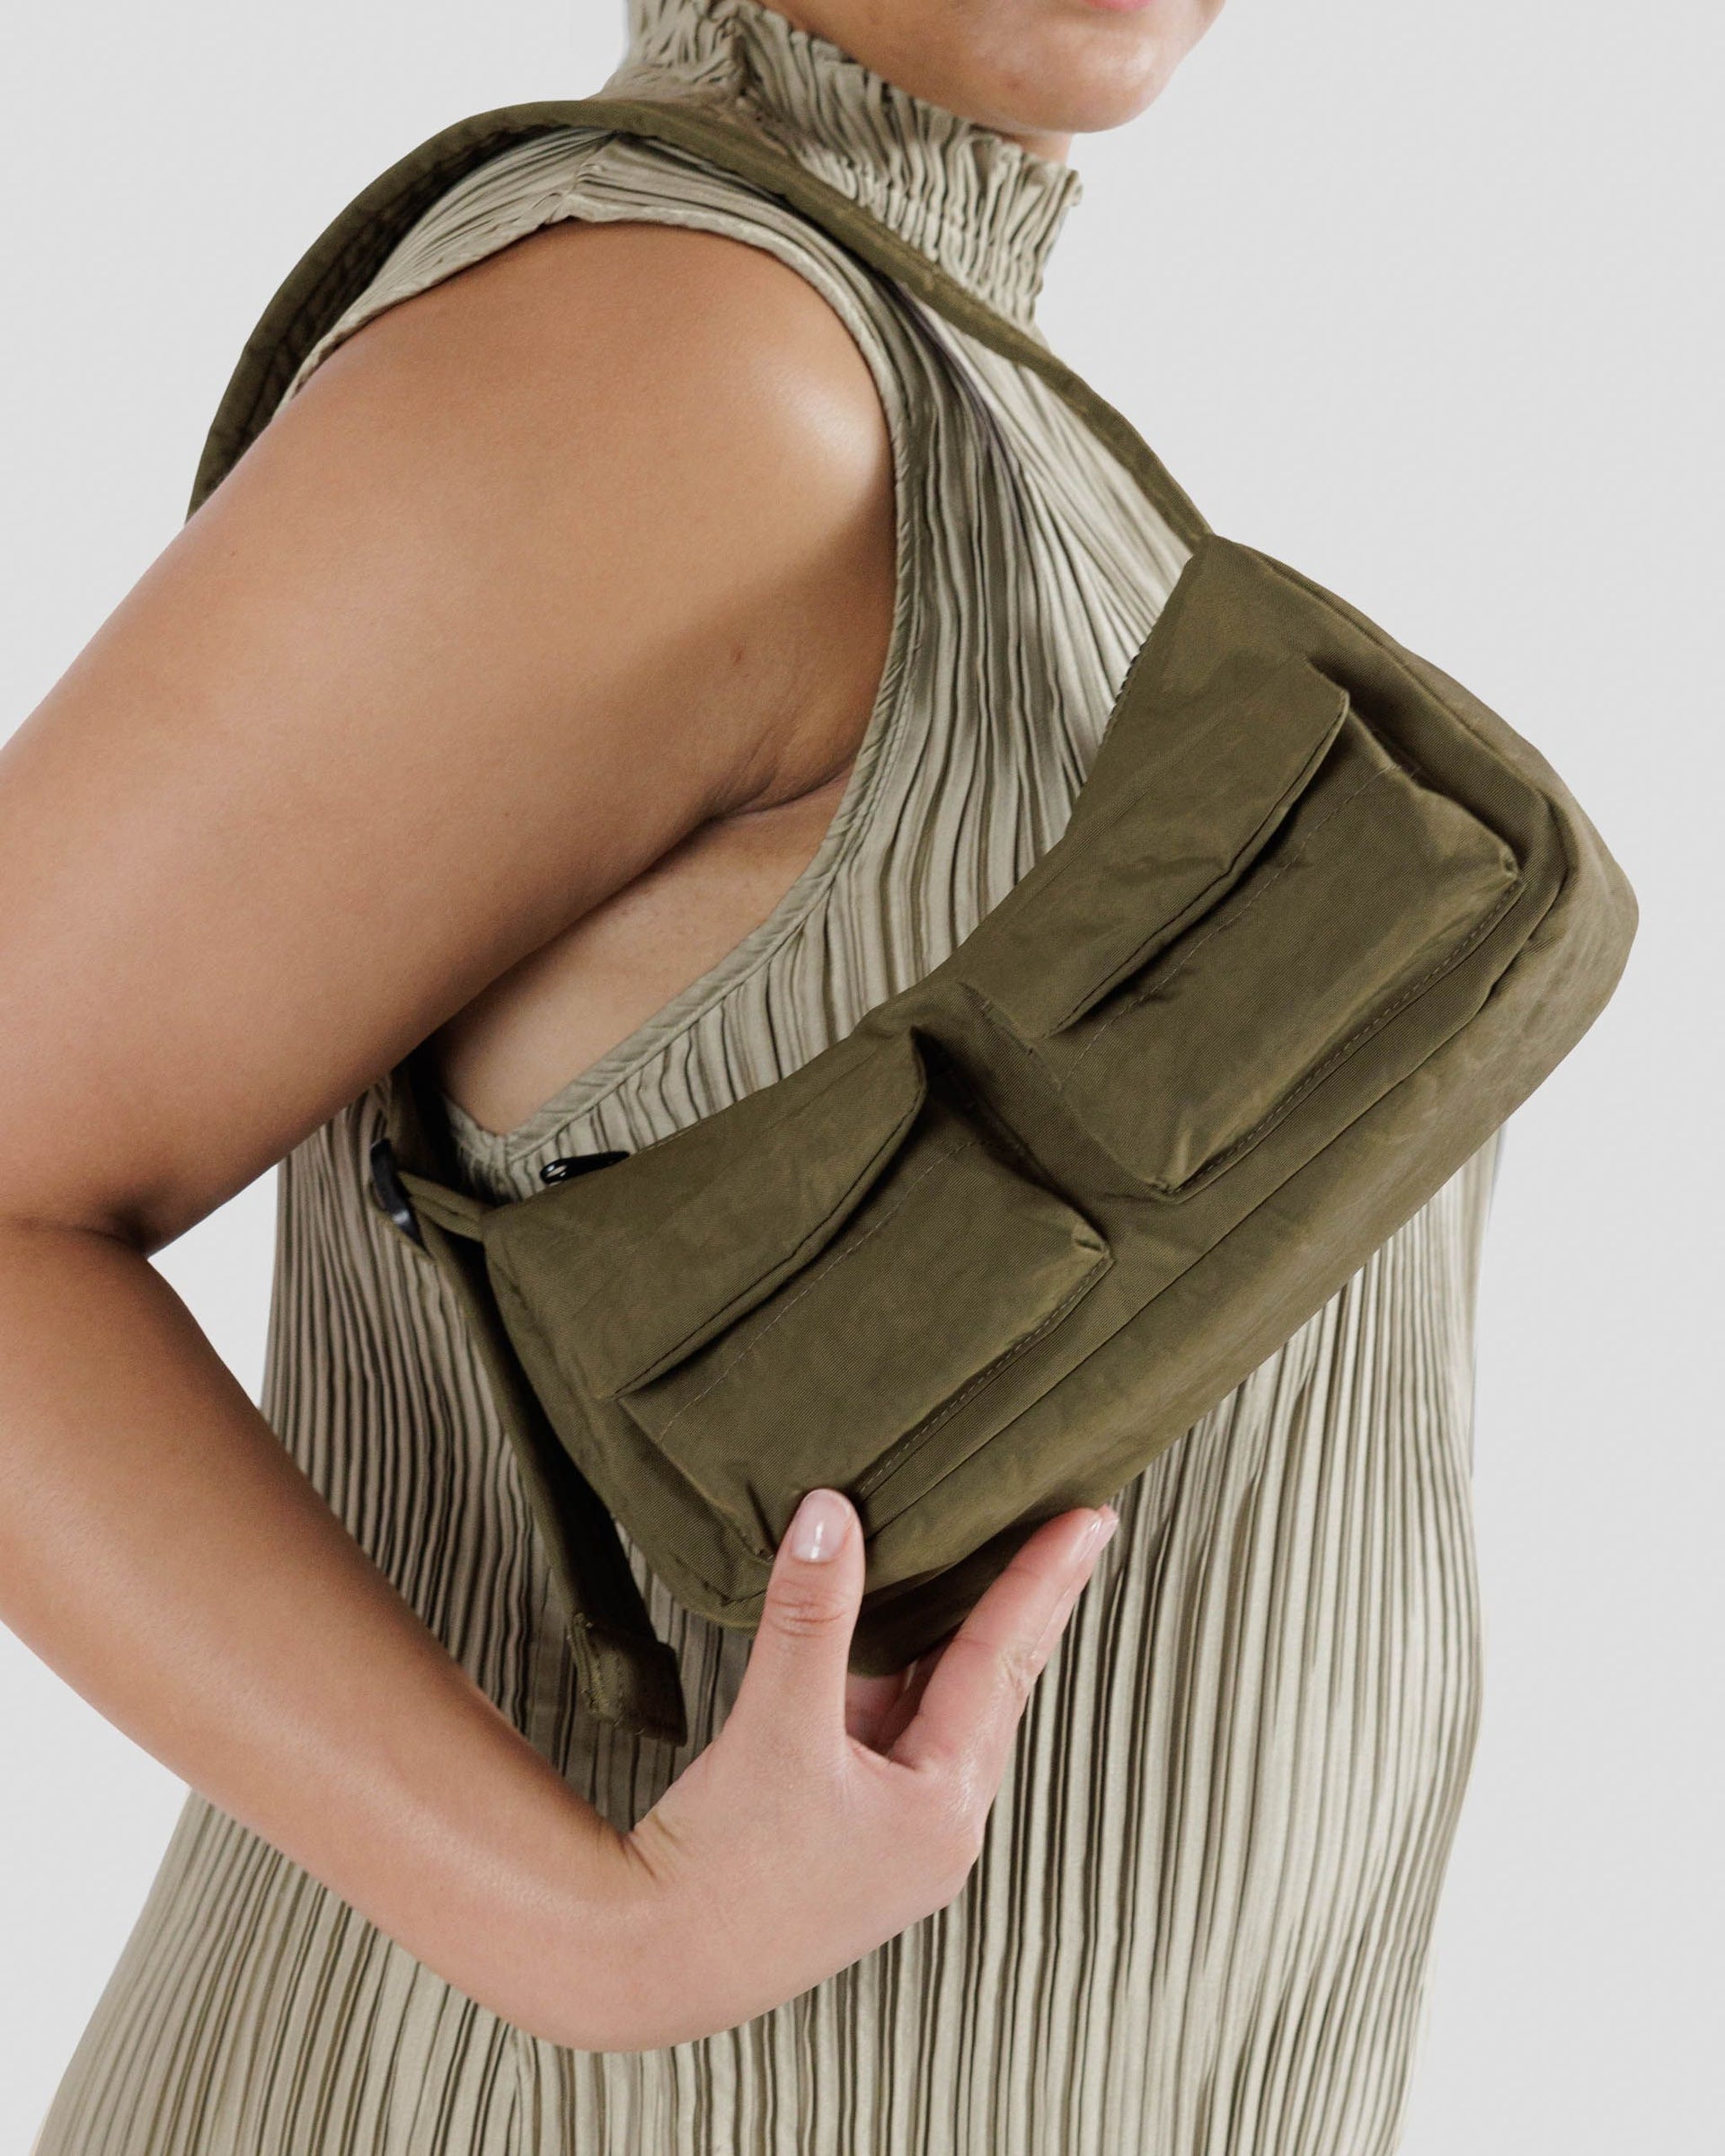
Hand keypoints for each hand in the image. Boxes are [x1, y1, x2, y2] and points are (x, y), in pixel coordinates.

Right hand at [609, 1488, 1117, 2047]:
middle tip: (1074, 1527)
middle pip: (993, 1686)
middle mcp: (937, 1825)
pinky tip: (892, 1627)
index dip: (1042, 1579)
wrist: (653, 1967)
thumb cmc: (723, 1870)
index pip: (1004, 1662)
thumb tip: (831, 1513)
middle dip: (1029, 1603)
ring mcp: (898, 1835)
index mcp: (941, 1807)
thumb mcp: (775, 1727)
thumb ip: (809, 1615)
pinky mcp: (853, 1834)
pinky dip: (899, 1671)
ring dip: (962, 1634)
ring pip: (941, 1707)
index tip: (1088, 1517)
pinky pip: (893, 1730)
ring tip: (994, 1560)